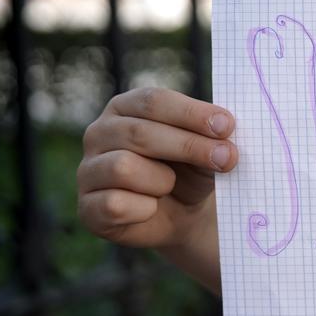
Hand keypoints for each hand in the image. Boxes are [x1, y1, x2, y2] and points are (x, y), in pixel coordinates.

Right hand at [77, 88, 237, 291]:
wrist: (182, 214)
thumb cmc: (191, 171)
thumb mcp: (206, 149)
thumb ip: (212, 139)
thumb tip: (225, 138)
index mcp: (126, 108)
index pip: (153, 101)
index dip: (191, 113)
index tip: (227, 126)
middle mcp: (99, 133)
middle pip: (140, 133)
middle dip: (189, 146)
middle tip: (227, 158)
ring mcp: (88, 169)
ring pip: (124, 168)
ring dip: (162, 181)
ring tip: (170, 186)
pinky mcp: (87, 207)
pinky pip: (116, 204)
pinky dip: (144, 209)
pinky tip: (151, 209)